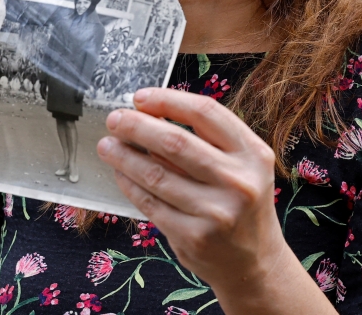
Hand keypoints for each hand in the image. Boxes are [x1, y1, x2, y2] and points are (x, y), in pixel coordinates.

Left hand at [96, 88, 335, 314]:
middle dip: (137, 126)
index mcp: (253, 154)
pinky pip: (150, 203)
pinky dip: (129, 184)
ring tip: (108, 145)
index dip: (167, 100)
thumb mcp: (243, 166)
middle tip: (115, 119)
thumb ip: (209, 140)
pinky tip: (120, 173)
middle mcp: (237, 181)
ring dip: (124, 156)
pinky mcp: (192, 236)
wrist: (254, 263)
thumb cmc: (242, 204)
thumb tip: (152, 114)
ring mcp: (215, 211)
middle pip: (175, 141)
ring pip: (156, 174)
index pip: (205, 113)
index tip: (141, 97)